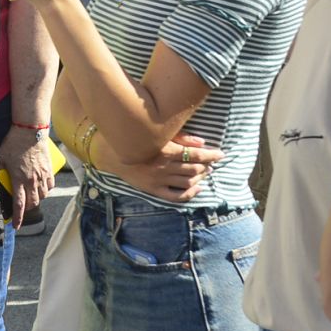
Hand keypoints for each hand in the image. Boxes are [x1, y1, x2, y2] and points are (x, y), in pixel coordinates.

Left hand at [0, 125, 54, 225]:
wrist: (30, 131)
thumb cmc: (14, 143)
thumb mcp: (1, 158)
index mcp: (19, 179)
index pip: (19, 204)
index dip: (18, 218)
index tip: (16, 226)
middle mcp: (32, 181)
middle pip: (32, 203)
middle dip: (26, 209)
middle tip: (21, 207)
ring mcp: (42, 176)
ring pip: (42, 197)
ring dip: (36, 200)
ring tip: (29, 196)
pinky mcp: (49, 171)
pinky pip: (50, 187)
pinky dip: (45, 191)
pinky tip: (40, 188)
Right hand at [102, 132, 221, 202]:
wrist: (110, 153)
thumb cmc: (135, 139)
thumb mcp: (155, 134)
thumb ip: (180, 137)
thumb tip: (202, 143)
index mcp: (163, 151)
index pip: (195, 155)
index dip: (211, 155)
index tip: (220, 154)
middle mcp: (162, 167)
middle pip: (193, 169)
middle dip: (206, 166)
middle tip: (211, 162)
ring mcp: (157, 180)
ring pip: (188, 182)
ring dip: (200, 178)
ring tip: (205, 172)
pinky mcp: (152, 190)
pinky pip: (175, 196)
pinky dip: (190, 194)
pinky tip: (197, 188)